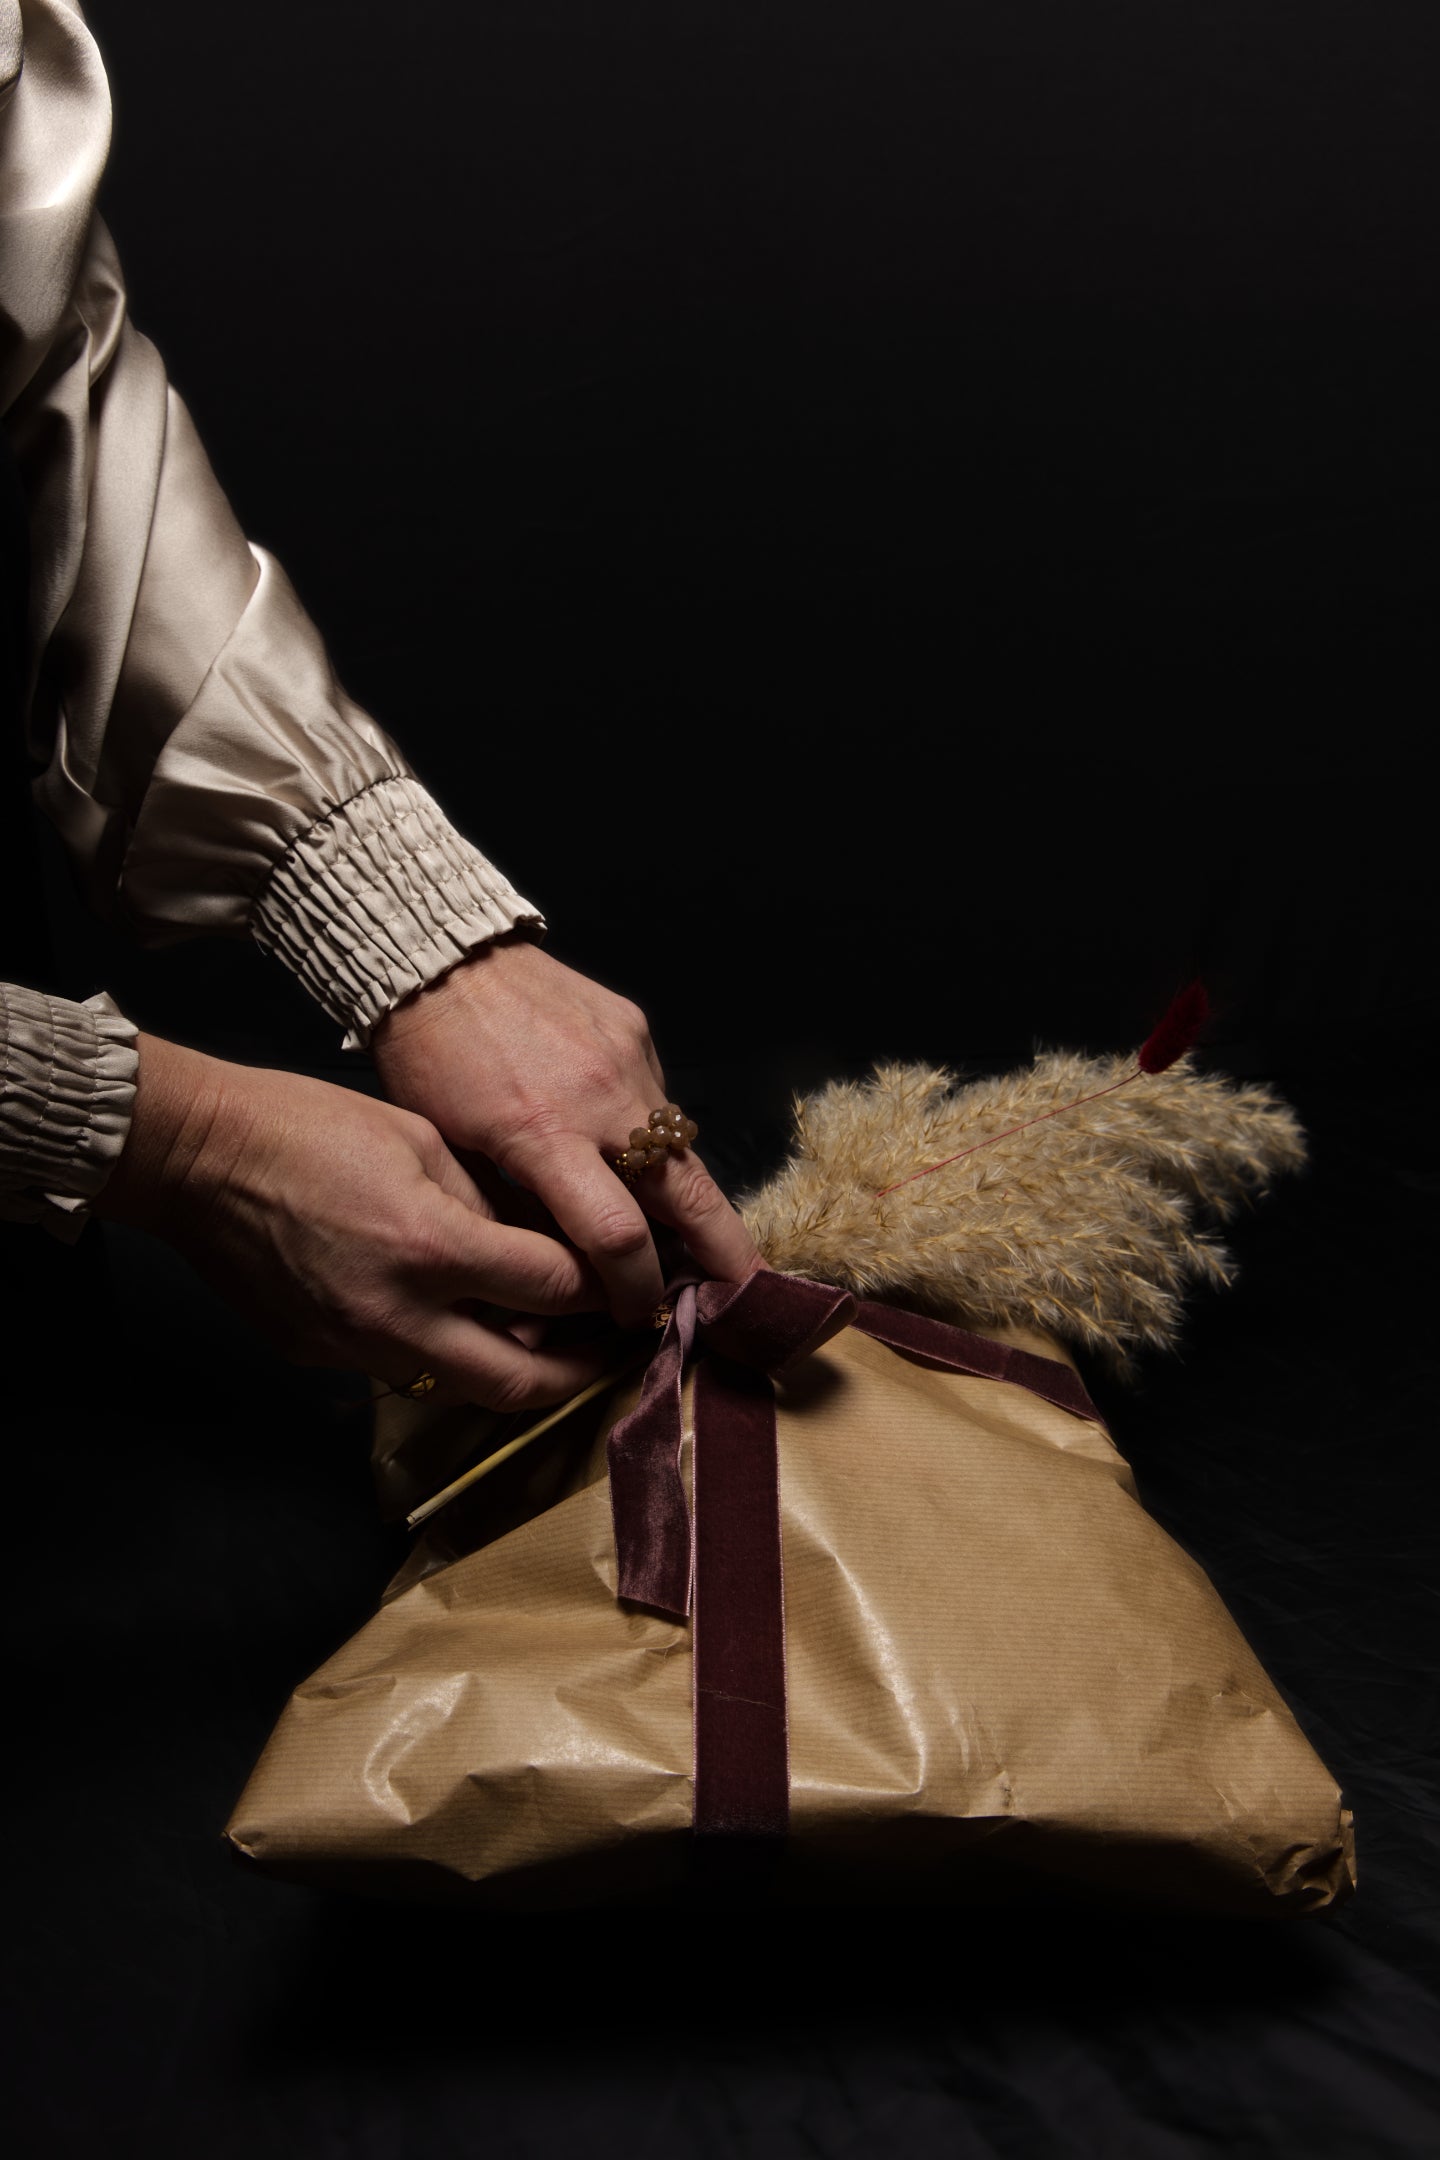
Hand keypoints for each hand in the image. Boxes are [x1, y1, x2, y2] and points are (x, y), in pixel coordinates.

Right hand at [97, 1034, 614, 1409]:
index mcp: (434, 1245)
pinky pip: (402, 1371)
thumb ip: (490, 1203)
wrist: (199, 1156)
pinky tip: (460, 1326)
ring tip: (549, 1349)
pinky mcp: (319, 1356)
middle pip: (521, 1382)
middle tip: (611, 1355)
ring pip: (462, 1390)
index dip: (600, 1287)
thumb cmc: (312, 1125)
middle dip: (580, 1374)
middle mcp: (399, 1314)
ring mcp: (355, 1346)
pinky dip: (444, 1356)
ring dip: (514, 1375)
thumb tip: (546, 1245)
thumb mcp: (423, 1141)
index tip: (623, 1280)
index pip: (553, 1289)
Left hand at [370, 939, 761, 1327]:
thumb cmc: (427, 1062)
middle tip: (749, 1294)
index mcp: (542, 1135)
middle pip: (690, 1197)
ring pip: (680, 1149)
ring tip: (692, 1237)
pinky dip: (648, 1135)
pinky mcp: (636, 1030)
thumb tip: (564, 1279)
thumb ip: (517, 1212)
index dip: (638, 1289)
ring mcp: (628, 1059)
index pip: (618, 1236)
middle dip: (727, 1256)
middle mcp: (601, 1099)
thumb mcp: (454, 1150)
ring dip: (686, 1197)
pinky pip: (656, 1099)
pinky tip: (623, 1143)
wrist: (441, 959)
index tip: (639, 1317)